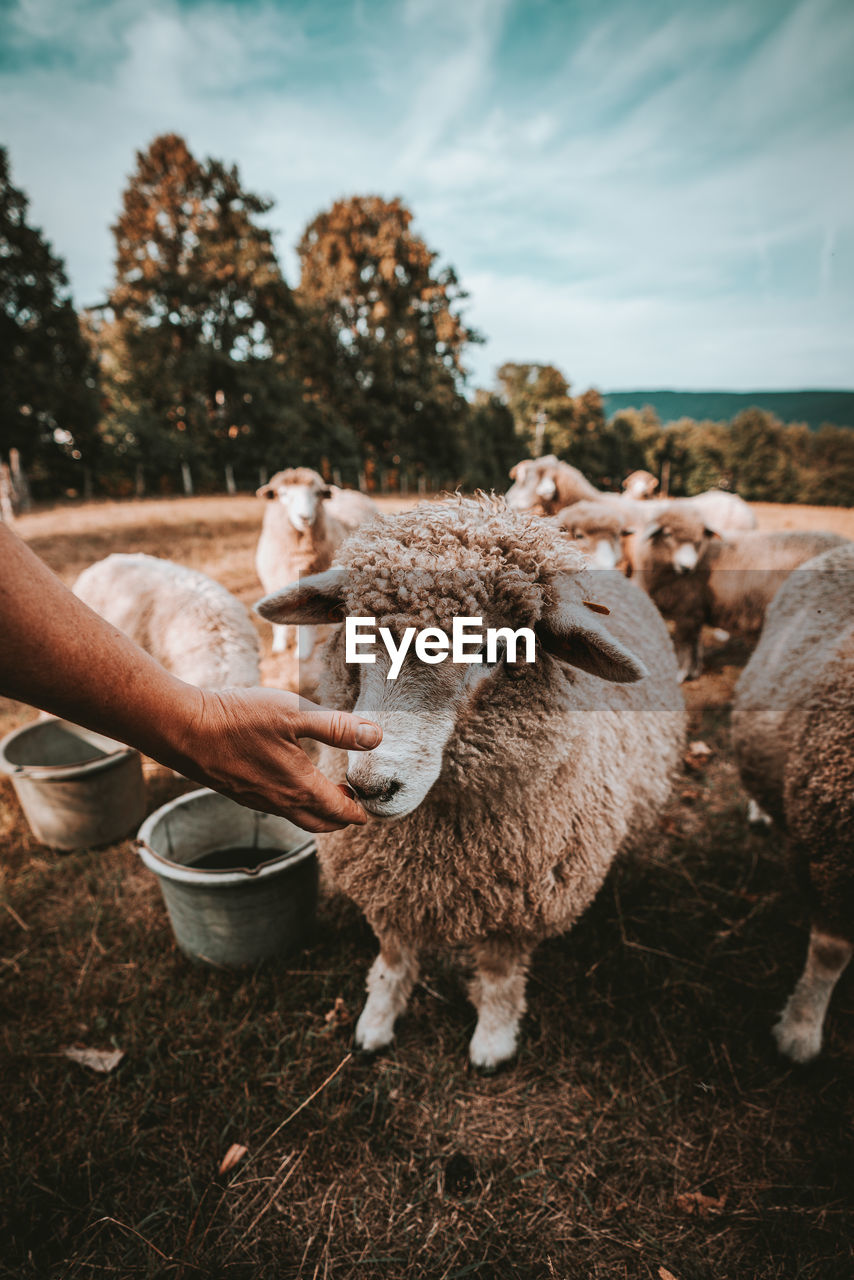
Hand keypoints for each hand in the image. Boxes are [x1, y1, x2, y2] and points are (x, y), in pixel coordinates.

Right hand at [170, 686, 381, 831]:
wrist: (183, 729)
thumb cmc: (239, 718)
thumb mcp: (295, 713)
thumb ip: (336, 728)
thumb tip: (375, 737)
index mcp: (300, 788)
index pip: (340, 811)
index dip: (359, 811)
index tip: (370, 809)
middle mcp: (280, 802)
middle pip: (320, 823)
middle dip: (341, 817)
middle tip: (354, 803)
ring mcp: (257, 800)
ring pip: (296, 817)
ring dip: (317, 810)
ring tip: (327, 790)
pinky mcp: (239, 792)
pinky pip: (275, 807)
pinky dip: (294, 802)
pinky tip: (290, 780)